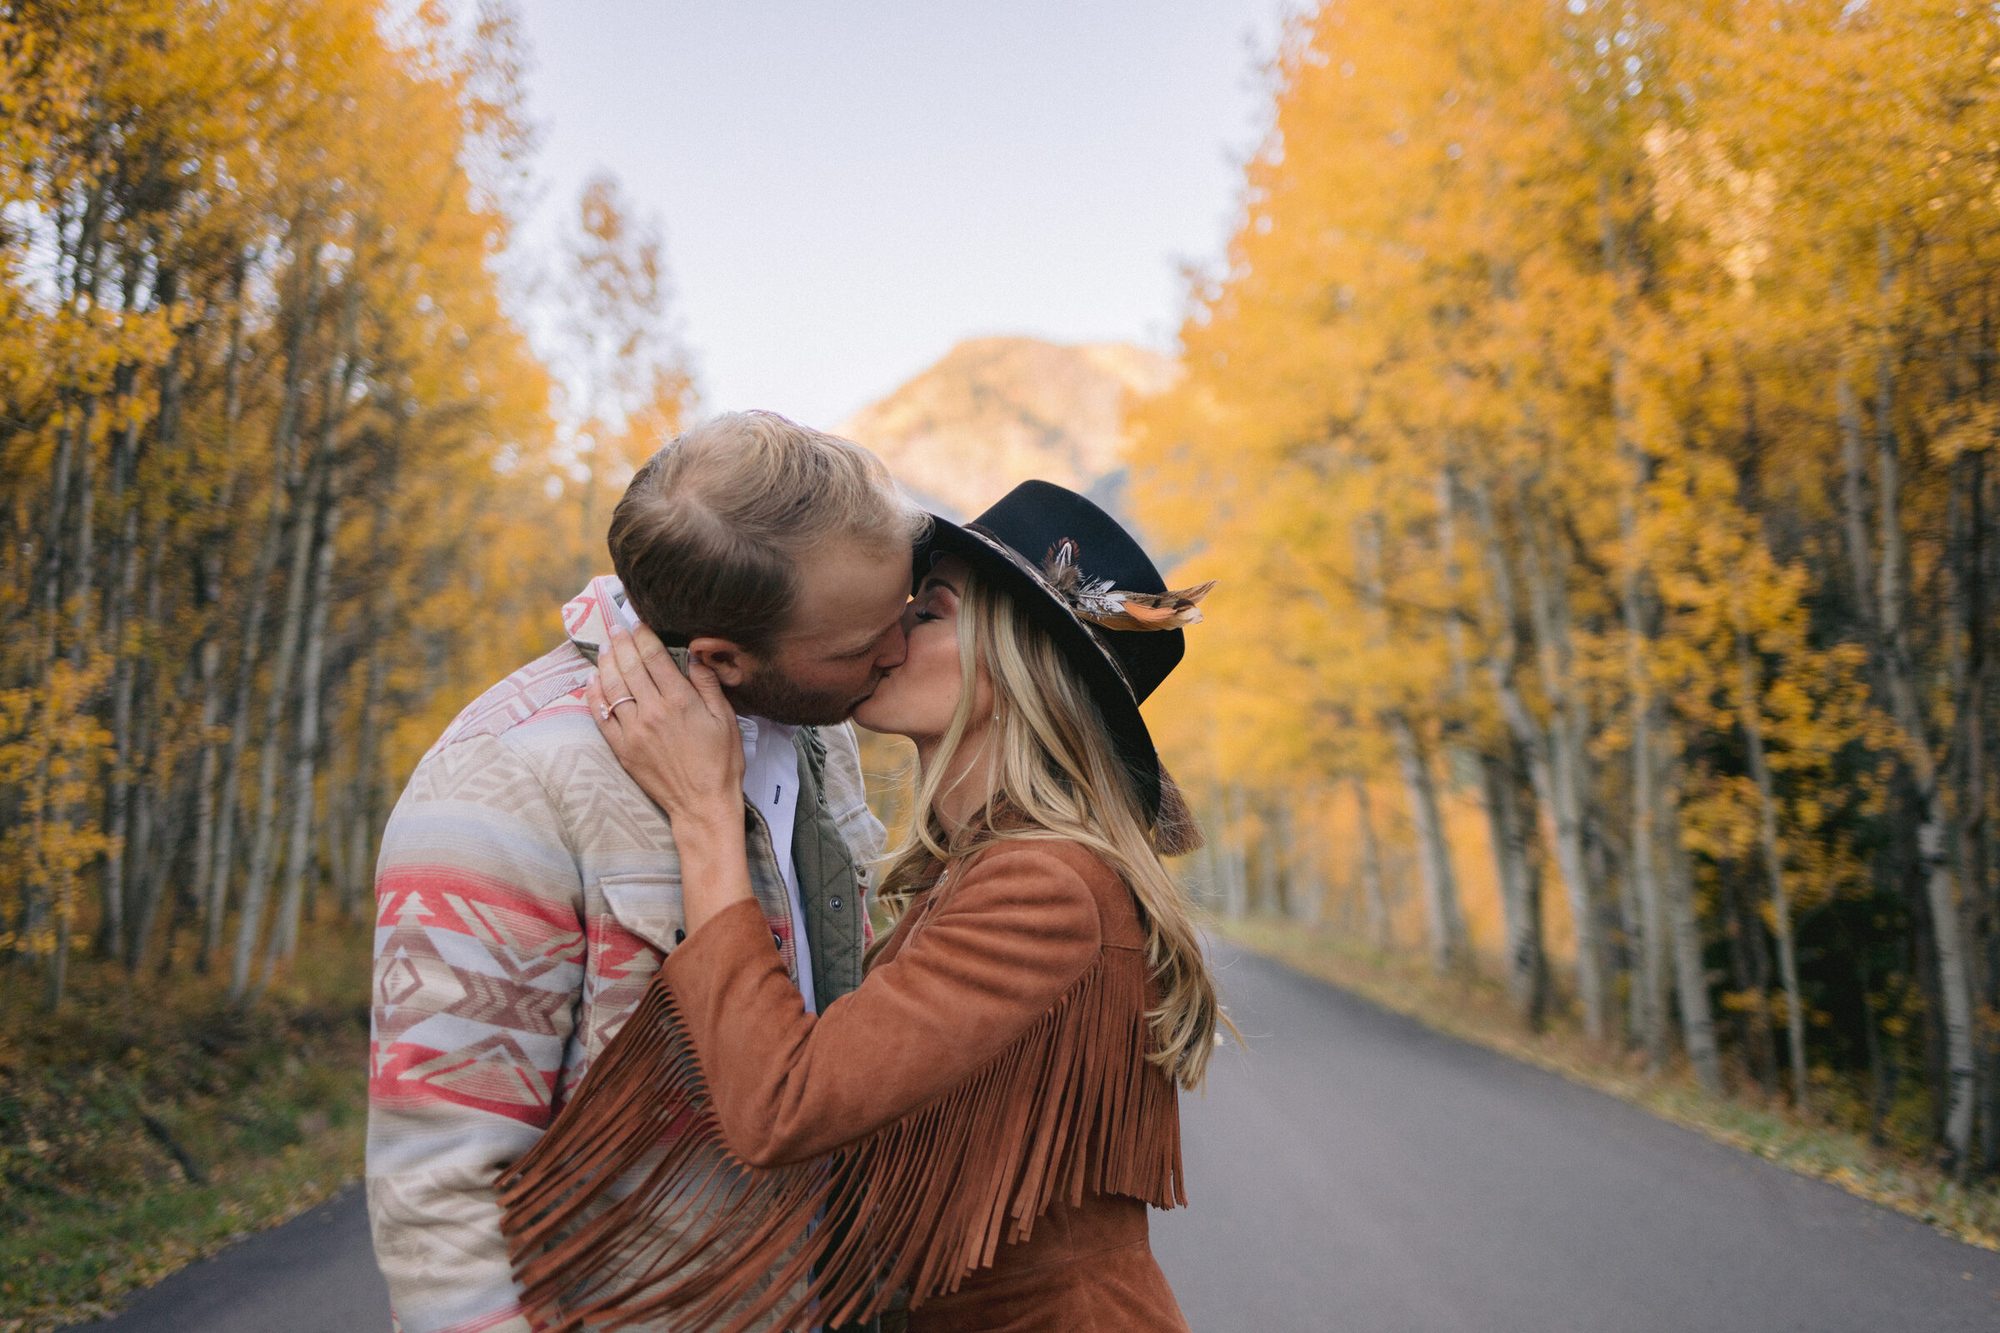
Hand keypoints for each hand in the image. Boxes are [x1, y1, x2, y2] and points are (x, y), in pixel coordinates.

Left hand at [589, 620, 745, 833]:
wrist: (702, 804)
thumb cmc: (720, 762)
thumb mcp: (725, 719)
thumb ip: (707, 684)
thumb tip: (695, 654)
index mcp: (680, 701)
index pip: (654, 657)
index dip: (643, 636)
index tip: (639, 624)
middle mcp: (652, 712)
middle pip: (629, 666)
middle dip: (621, 643)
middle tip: (616, 628)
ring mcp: (633, 731)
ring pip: (612, 686)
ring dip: (606, 663)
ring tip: (605, 648)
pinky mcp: (622, 748)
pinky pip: (601, 715)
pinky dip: (594, 695)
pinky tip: (592, 680)